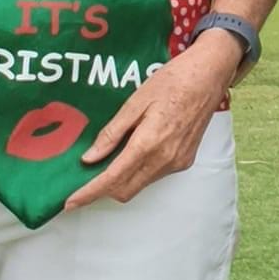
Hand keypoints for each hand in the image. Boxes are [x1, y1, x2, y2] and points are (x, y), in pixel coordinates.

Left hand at [64, 32, 239, 210]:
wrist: (208, 77)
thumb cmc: (171, 82)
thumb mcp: (135, 102)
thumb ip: (112, 133)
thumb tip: (89, 158)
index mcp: (148, 143)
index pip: (113, 178)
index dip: (89, 193)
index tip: (70, 202)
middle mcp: (164, 159)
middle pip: (125, 190)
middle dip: (102, 190)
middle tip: (83, 180)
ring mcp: (177, 163)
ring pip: (140, 185)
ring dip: (121, 181)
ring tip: (108, 161)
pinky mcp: (185, 161)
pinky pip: (154, 176)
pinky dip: (138, 172)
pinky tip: (133, 153)